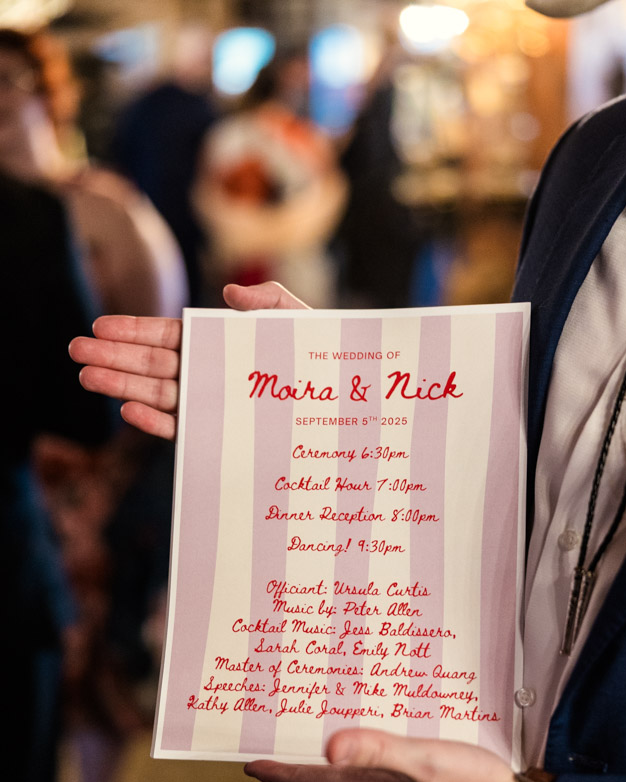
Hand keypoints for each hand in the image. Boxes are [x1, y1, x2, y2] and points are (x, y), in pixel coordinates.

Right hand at [69, 281, 308, 438]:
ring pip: (157, 394)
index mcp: (213, 345)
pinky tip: (129, 409)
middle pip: (150, 364)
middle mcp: (204, 374)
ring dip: (122, 385)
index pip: (164, 336)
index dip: (132, 330)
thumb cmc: (315, 357)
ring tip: (87, 376)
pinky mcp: (215, 432)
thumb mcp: (295, 322)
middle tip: (76, 350)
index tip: (100, 325)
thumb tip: (229, 293)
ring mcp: (207, 404)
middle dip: (112, 356)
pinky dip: (154, 421)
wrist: (338, 399)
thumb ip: (267, 302)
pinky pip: (180, 427)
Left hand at [244, 729, 514, 781]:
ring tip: (313, 741)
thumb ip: (378, 751)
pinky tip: (370, 748)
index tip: (250, 762)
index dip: (278, 772)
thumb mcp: (424, 762)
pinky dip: (359, 763)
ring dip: (325, 765)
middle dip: (296, 766)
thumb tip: (328, 749)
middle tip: (274, 742)